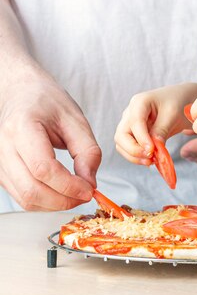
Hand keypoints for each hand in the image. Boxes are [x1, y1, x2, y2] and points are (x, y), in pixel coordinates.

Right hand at [0, 70, 100, 210]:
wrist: (19, 91)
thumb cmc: (47, 101)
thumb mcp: (76, 120)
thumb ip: (88, 152)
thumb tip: (90, 184)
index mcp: (22, 127)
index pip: (43, 168)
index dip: (69, 185)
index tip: (90, 189)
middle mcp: (3, 146)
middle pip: (31, 190)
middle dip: (64, 199)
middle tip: (87, 194)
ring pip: (25, 198)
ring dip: (55, 204)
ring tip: (76, 193)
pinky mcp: (0, 171)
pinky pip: (21, 196)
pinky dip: (44, 201)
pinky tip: (61, 192)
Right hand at [115, 83, 196, 164]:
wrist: (183, 101)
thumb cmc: (179, 102)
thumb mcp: (174, 114)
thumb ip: (162, 130)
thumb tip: (152, 148)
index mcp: (139, 102)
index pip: (134, 123)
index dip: (141, 139)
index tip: (151, 151)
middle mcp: (130, 113)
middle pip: (121, 135)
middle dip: (133, 150)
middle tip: (150, 159)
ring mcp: (130, 123)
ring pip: (122, 144)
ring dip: (134, 156)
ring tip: (152, 161)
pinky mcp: (135, 134)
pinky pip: (130, 147)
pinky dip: (137, 156)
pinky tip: (151, 160)